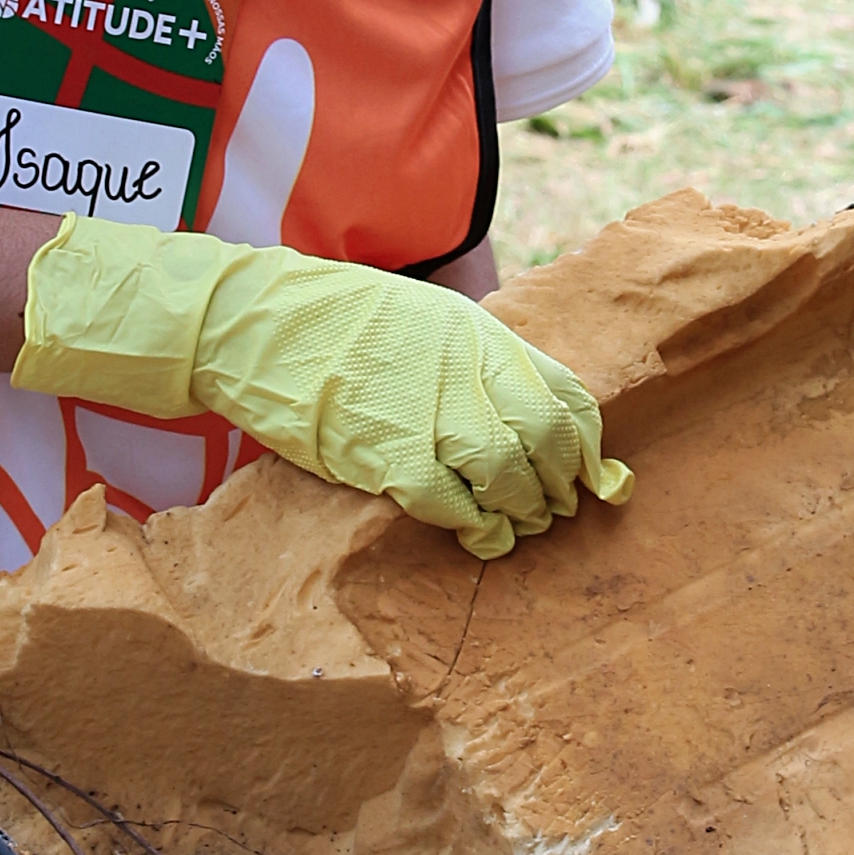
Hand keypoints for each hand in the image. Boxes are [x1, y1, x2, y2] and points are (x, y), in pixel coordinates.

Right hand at [12, 220, 630, 556]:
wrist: (261, 325)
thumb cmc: (342, 325)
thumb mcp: (429, 320)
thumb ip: (480, 364)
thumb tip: (526, 415)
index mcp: (481, 335)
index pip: (566, 394)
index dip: (587, 446)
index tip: (592, 476)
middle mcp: (467, 370)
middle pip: (547, 439)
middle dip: (561, 484)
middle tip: (554, 510)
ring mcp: (429, 412)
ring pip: (510, 473)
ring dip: (523, 510)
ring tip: (517, 526)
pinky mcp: (388, 454)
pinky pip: (453, 502)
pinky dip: (475, 525)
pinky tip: (478, 534)